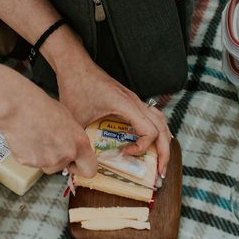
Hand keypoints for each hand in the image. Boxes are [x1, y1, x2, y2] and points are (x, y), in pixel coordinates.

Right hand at [0, 74, 96, 176]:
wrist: (18, 105)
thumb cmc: (41, 106)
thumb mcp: (67, 119)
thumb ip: (72, 137)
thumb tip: (70, 145)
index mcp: (79, 143)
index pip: (90, 170)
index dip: (81, 167)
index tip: (76, 164)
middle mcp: (66, 154)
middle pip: (64, 168)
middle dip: (59, 162)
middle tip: (50, 146)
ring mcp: (47, 160)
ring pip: (46, 165)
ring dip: (42, 156)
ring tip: (36, 136)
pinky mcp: (30, 162)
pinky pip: (31, 162)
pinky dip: (29, 153)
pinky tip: (26, 138)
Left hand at [55, 54, 172, 177]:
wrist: (75, 65)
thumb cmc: (76, 87)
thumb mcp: (77, 119)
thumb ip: (83, 141)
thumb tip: (84, 163)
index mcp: (126, 105)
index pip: (150, 131)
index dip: (141, 147)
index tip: (124, 153)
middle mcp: (135, 102)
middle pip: (162, 129)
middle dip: (164, 153)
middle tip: (159, 173)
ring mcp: (134, 100)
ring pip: (160, 121)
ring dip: (163, 141)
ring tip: (160, 160)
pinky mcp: (129, 100)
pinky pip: (151, 116)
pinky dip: (155, 130)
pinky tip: (150, 142)